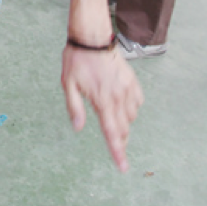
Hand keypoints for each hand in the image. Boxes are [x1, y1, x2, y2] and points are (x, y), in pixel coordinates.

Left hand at [62, 46, 143, 171]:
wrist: (92, 37)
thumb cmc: (77, 61)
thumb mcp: (68, 85)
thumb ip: (75, 108)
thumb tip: (78, 128)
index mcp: (102, 101)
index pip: (112, 134)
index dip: (118, 153)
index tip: (123, 168)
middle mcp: (118, 97)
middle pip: (123, 129)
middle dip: (119, 140)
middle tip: (114, 145)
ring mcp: (127, 88)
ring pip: (131, 116)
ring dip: (123, 122)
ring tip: (109, 113)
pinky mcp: (132, 80)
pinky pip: (137, 102)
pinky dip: (131, 107)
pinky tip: (120, 101)